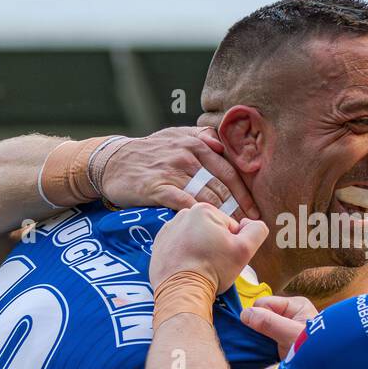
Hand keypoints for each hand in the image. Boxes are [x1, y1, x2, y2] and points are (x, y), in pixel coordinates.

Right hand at [99, 127, 260, 219]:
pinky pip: (184, 203)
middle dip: (239, 208)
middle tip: (250, 226)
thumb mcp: (175, 135)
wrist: (111, 162)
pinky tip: (208, 229)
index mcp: (197, 143)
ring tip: (234, 232)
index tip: (256, 211)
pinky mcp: (157, 187)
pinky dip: (199, 216)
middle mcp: (188, 155)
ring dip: (224, 216)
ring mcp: (173, 171)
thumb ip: (201, 136)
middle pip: (222, 185)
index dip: (245, 193)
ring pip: (207, 196)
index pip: (230, 170)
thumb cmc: (148, 152)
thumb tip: (222, 143)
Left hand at [149, 203, 267, 290]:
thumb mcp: (245, 249)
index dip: (233, 244)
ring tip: (200, 268)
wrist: (181, 292)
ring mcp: (168, 229)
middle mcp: (183, 214)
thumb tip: (248, 223)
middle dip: (216, 246)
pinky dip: (186, 256)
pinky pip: (180, 247)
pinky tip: (187, 269)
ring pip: (196, 239)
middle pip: (212, 231)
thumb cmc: (213, 270)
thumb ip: (257, 229)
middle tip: (214, 264)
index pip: (230, 227)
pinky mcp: (159, 244)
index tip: (225, 258)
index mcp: (204, 210)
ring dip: (201, 251)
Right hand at [241, 295, 318, 354]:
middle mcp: (290, 313)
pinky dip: (264, 347)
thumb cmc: (314, 351)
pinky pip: (265, 339)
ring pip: (261, 328)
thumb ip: (269, 323)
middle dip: (259, 329)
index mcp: (295, 304)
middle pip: (261, 315)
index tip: (267, 334)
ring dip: (261, 339)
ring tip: (270, 351)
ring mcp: (286, 327)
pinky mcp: (283, 341)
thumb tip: (244, 313)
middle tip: (270, 344)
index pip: (263, 303)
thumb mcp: (290, 336)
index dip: (259, 317)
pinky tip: (270, 355)